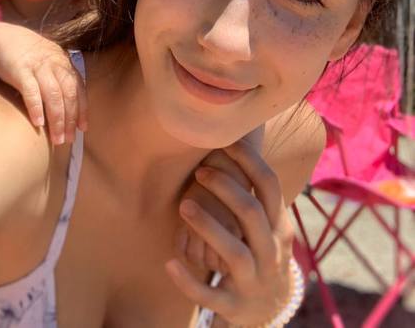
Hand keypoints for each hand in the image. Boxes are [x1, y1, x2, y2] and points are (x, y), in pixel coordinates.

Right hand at [0, 23, 86, 143]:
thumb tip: (69, 111)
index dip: (82, 110)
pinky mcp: (21, 69)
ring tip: (56, 138)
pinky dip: (37, 108)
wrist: (1, 39)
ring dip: (56, 119)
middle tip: (68, 139)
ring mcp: (38, 65)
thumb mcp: (48, 65)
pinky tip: (38, 124)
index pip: (78, 89)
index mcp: (64, 63)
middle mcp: (55, 63)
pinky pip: (31, 91)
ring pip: (53, 94)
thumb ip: (59, 82)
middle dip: (70, 119)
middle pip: (68, 94)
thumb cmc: (28, 59)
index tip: (82, 129)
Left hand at [167, 140, 294, 326]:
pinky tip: (170, 263)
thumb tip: (225, 140)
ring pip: (235, 252)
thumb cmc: (257, 249)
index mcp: (278, 225)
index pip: (269, 185)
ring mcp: (255, 281)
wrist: (268, 309)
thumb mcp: (263, 224)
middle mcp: (271, 251)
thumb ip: (250, 193)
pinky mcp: (235, 306)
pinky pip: (212, 295)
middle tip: (198, 172)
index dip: (248, 159)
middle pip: (251, 213)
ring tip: (183, 206)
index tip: (224, 139)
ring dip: (208, 226)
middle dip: (224, 187)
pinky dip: (191, 280)